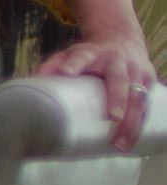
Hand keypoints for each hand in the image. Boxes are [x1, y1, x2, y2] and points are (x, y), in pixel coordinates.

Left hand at [36, 33, 156, 151]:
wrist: (122, 40)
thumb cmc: (90, 54)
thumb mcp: (70, 54)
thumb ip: (53, 66)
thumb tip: (35, 81)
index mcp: (93, 53)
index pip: (81, 57)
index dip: (73, 64)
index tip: (66, 72)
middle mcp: (118, 61)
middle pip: (119, 80)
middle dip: (117, 99)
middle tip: (113, 118)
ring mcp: (136, 71)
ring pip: (138, 98)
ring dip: (132, 122)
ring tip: (121, 144)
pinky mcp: (148, 81)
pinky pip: (146, 106)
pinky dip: (140, 124)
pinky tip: (132, 142)